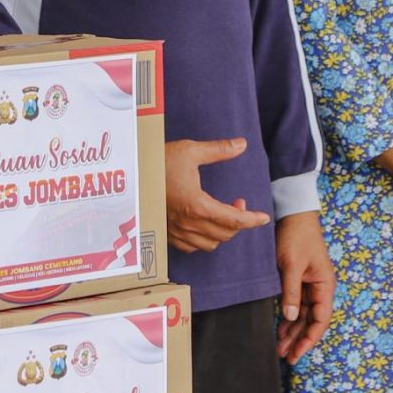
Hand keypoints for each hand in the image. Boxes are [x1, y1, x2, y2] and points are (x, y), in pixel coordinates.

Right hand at [164, 138, 270, 253]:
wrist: (129, 173)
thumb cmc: (158, 161)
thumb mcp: (191, 150)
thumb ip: (219, 150)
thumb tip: (242, 144)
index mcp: (197, 205)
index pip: (234, 220)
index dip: (253, 220)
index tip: (264, 217)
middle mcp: (188, 223)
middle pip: (225, 234)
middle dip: (238, 221)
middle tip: (238, 203)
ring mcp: (176, 231)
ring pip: (210, 244)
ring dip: (223, 231)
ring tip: (222, 212)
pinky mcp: (167, 234)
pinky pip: (192, 247)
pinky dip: (204, 239)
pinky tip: (204, 224)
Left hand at [274, 212, 334, 362]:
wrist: (293, 215)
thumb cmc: (296, 236)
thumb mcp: (291, 264)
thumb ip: (291, 291)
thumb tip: (291, 318)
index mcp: (325, 284)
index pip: (321, 319)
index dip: (310, 339)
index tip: (298, 353)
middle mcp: (321, 288)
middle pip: (313, 321)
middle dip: (300, 340)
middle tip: (286, 357)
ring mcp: (310, 285)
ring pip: (303, 315)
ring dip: (293, 332)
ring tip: (280, 348)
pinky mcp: (299, 281)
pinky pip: (296, 305)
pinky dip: (288, 318)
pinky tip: (280, 330)